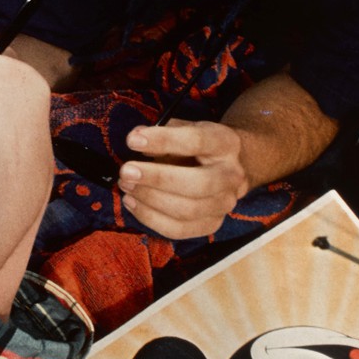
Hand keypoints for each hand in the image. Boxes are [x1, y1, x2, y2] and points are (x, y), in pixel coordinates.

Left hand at [118, 118, 249, 240]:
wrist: (223, 169)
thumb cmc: (196, 147)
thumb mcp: (184, 129)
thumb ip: (162, 131)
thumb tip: (136, 138)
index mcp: (226, 143)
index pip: (196, 141)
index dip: (163, 141)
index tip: (133, 141)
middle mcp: (231, 176)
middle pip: (198, 184)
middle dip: (156, 178)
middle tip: (126, 171)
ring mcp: (225, 204)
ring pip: (187, 210)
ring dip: (149, 199)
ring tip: (126, 186)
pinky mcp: (211, 224)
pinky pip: (178, 229)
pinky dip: (150, 218)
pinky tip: (132, 203)